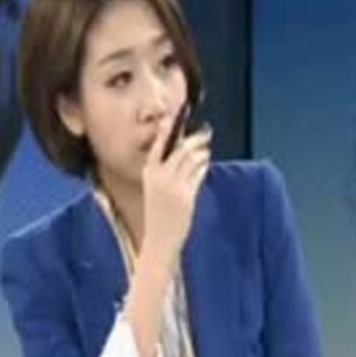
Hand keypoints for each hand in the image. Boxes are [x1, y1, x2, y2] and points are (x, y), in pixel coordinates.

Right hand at [140, 115, 211, 265]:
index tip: (177, 116)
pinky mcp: (187, 196)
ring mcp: (174, 186)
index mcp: (149, 173)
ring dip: (202, 152)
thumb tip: (183, 154)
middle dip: (195, 139)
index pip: (159, 144)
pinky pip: (198, 174)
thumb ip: (165, 173)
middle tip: (205, 133)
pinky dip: (203, 166)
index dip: (169, 128)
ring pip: (192, 160)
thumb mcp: (155, 190)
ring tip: (206, 148)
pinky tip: (206, 162)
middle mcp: (160, 177)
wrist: (159, 240)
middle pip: (181, 149)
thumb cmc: (158, 215)